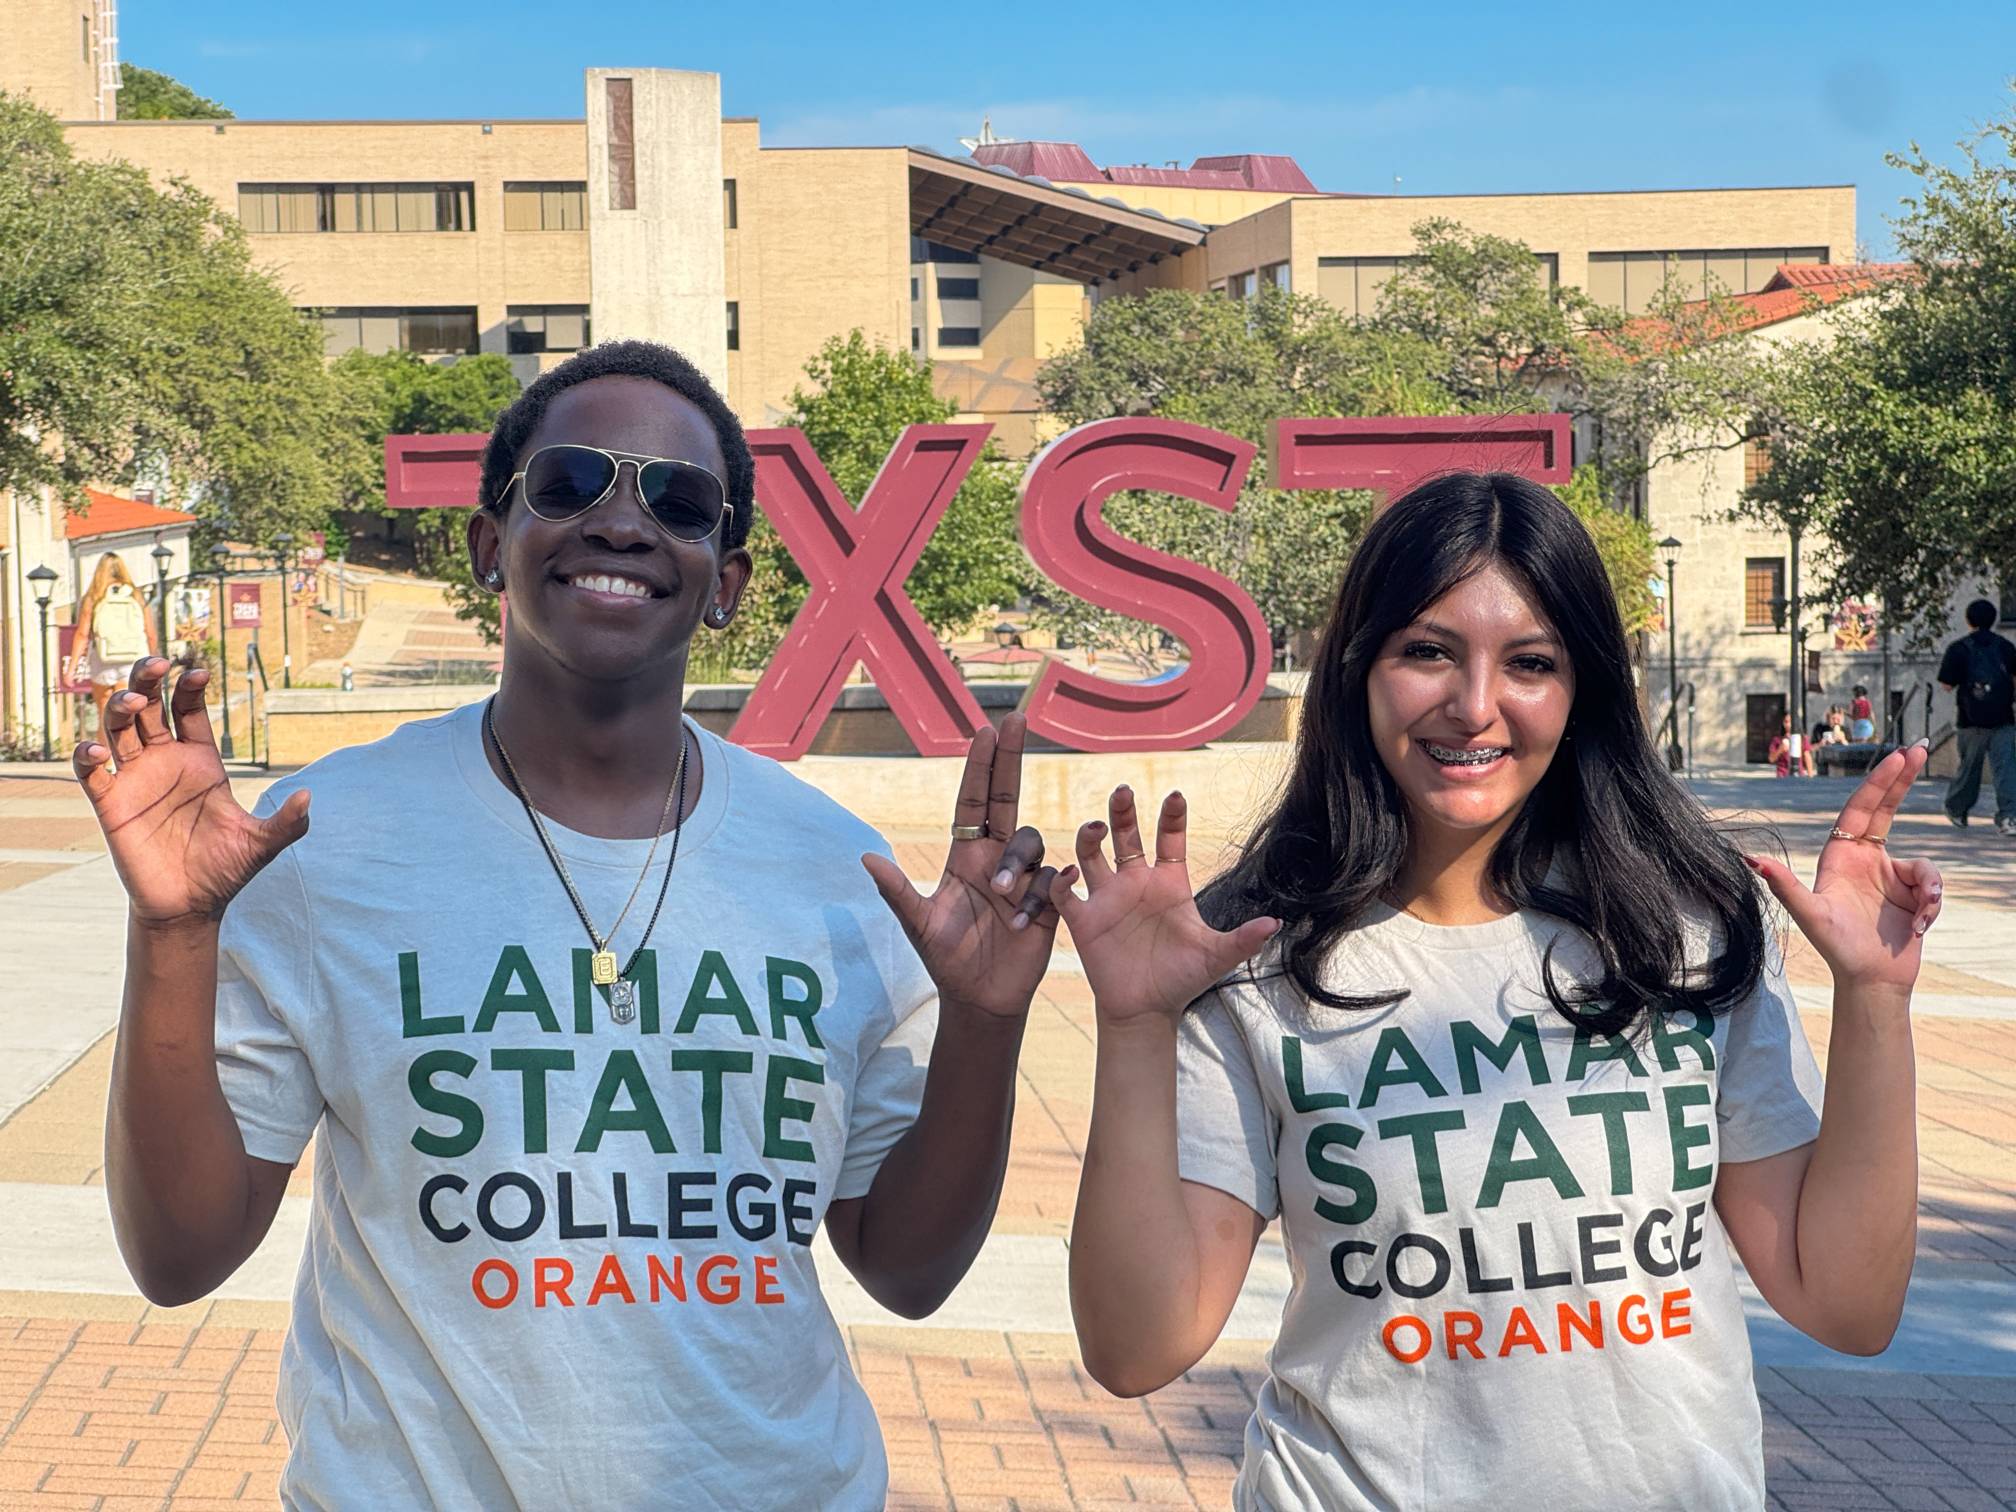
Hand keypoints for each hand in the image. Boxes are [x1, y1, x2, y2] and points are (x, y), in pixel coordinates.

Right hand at [73, 657, 310, 928]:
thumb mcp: (261, 845)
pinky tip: (97, 751)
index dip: (190, 688)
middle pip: (149, 708)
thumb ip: (287, 823)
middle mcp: (165, 763)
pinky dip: (87, 758)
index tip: (197, 671)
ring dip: (119, 708)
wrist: (191, 907)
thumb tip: (310, 797)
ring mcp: (135, 781)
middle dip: (149, 680)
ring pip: (117, 729)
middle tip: (156, 662)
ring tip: (132, 698)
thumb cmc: (226, 870)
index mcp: (201, 762)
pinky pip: (90, 774)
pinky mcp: (110, 805)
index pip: (189, 711)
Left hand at [862, 715, 1061, 1019]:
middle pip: (1006, 797)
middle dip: (1011, 758)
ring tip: (1002, 897)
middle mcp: (995, 857)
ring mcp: (1023, 877)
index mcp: (963, 856)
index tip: (985, 731)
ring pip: (1030, 842)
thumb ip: (896, 891)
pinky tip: (1024, 919)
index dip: (980, 767)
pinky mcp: (1048, 901)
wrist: (979, 997)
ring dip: (1016, 863)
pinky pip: (1053, 880)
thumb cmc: (946, 959)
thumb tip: (866, 859)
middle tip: (1017, 719)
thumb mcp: (918, 925)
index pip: (973, 801)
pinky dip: (1040, 895)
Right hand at [1049, 786, 1277, 1026]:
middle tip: (1123, 791)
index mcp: (1169, 884)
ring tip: (1096, 827)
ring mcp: (1108, 899)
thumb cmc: (1182, 979)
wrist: (1147, 1010)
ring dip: (1090, 836)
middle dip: (1122, 811)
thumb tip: (1275, 924)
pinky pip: (1065, 893)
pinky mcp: (1084, 920)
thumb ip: (1242, 939)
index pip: (1169, 839)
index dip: (1172, 817)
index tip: (1175, 795)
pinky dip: (1062, 879)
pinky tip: (1071, 873)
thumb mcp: (1215, 957)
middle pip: (1126, 835)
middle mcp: (1136, 883)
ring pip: (1091, 853)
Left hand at [1748, 744, 1942, 996]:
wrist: (1870, 981)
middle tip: (1919, 749)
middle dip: (1901, 780)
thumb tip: (1750, 860)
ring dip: (1927, 887)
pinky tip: (1919, 927)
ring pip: (1921, 864)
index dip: (1877, 782)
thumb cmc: (1836, 948)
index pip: (1859, 810)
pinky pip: (1932, 887)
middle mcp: (1864, 861)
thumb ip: (1784, 886)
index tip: (1897, 757)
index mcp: (1839, 857)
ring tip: (1918, 916)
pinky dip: (1932, 905)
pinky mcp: (1912, 895)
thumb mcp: (1810, 915)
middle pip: (1885, 810)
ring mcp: (1890, 877)